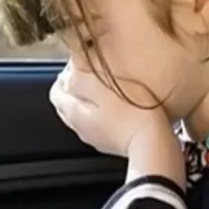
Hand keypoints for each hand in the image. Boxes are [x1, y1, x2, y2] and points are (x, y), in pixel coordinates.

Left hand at [50, 63, 185, 187]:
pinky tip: (118, 106)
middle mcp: (79, 128)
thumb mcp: (102, 87)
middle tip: (92, 73)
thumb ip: (80, 77)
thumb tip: (68, 71)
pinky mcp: (111, 142)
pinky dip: (102, 113)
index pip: (55, 91)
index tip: (80, 64)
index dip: (64, 74)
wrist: (153, 144)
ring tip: (106, 87)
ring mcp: (95, 137)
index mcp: (73, 112)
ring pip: (82, 114)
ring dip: (89, 100)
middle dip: (75, 87)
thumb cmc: (132, 114)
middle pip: (67, 104)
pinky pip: (99, 123)